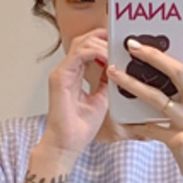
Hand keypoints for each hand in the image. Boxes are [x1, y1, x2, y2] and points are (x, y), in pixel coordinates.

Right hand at [43, 28, 109, 165]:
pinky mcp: (60, 77)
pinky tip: (108, 61)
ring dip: (102, 45)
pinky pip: (79, 54)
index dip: (104, 42)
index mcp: (73, 74)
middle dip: (104, 37)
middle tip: (121, 43)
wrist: (66, 145)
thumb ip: (107, 83)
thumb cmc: (79, 128)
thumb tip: (119, 71)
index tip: (121, 45)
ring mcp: (62, 72)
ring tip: (116, 54)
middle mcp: (66, 70)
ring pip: (82, 43)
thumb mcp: (101, 100)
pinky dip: (95, 53)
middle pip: (84, 39)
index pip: (87, 47)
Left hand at [107, 14, 182, 182]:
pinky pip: (150, 127)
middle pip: (178, 70)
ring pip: (158, 97)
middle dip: (153, 54)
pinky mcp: (179, 141)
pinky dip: (134, 123)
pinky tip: (121, 118)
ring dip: (132, 83)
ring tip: (114, 72)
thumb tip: (173, 73)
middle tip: (132, 43)